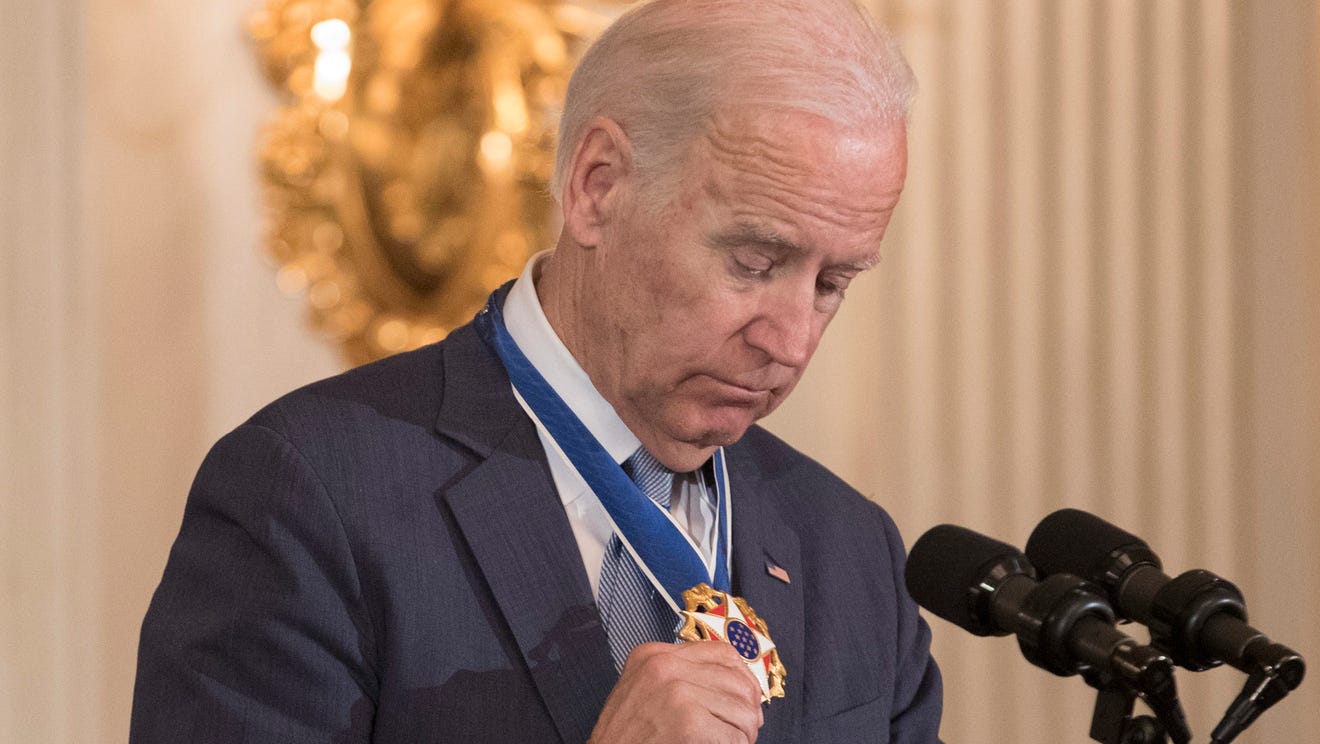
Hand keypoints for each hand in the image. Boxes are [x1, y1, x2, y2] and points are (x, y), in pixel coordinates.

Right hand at [589, 641, 764, 743]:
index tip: (748, 697)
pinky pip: (732, 736)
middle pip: (735, 679)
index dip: (743, 676)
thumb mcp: (643, 691)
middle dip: (748, 708)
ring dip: (743, 732)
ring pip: (740, 708)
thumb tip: (735, 682)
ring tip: (734, 741)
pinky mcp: (686, 721)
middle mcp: (664, 666)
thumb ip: (679, 677)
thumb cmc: (624, 737)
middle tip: (745, 729)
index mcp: (653, 655)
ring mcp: (675, 691)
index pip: (720, 651)